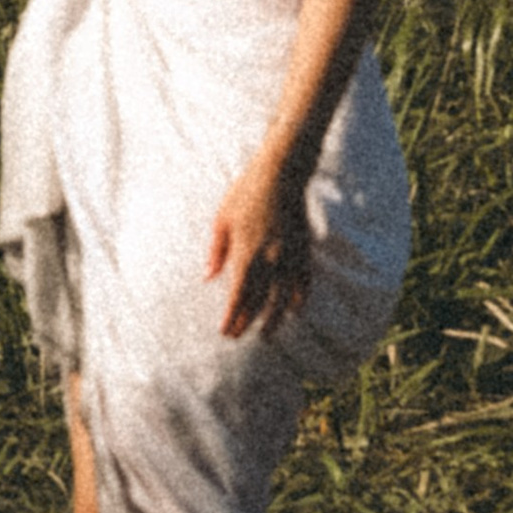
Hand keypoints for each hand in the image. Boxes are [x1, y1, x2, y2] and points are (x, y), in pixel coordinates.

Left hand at [206, 156, 313, 340]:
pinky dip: (300, 299)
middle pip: (259, 301)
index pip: (238, 295)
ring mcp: (289, 257)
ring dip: (274, 319)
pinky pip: (304, 283)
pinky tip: (295, 311)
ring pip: (283, 298)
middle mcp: (269, 260)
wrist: (281, 174)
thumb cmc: (245, 193)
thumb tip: (208, 277)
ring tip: (267, 334)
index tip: (225, 332)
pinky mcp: (303, 250)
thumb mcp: (222, 219)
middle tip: (239, 337)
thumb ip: (217, 251)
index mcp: (246, 252)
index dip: (232, 316)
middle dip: (248, 322)